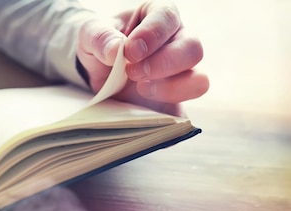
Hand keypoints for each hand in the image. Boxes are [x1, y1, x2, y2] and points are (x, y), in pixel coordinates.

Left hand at [77, 0, 208, 114]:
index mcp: (160, 16)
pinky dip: (171, 113)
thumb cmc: (103, 45)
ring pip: (199, 80)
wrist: (101, 73)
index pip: (168, 18)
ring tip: (141, 90)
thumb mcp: (91, 34)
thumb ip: (100, 37)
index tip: (131, 51)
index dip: (153, 34)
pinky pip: (187, 109)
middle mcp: (179, 41)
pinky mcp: (179, 99)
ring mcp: (183, 73)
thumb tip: (115, 49)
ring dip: (171, 88)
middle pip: (192, 48)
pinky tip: (149, 110)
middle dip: (163, 63)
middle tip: (133, 72)